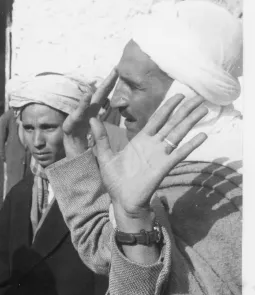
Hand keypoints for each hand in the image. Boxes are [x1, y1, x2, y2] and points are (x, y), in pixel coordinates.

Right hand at [62, 69, 117, 157]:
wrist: (71, 154)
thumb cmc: (83, 141)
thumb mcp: (96, 132)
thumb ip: (102, 123)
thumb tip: (111, 116)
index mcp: (93, 112)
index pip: (104, 96)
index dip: (112, 84)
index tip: (121, 71)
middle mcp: (86, 112)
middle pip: (98, 95)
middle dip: (107, 82)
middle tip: (116, 69)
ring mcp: (78, 118)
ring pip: (88, 103)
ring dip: (96, 91)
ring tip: (103, 80)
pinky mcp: (71, 125)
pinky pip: (78, 114)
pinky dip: (82, 105)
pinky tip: (87, 96)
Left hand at [90, 94, 208, 221]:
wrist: (122, 200)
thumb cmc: (114, 180)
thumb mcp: (105, 156)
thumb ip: (101, 137)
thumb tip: (91, 118)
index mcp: (140, 140)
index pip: (157, 119)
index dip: (168, 106)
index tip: (179, 94)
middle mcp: (153, 145)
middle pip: (172, 123)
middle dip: (185, 109)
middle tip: (199, 96)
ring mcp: (160, 155)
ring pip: (178, 134)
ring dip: (191, 121)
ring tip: (204, 108)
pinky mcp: (164, 166)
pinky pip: (179, 153)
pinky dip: (191, 145)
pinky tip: (203, 135)